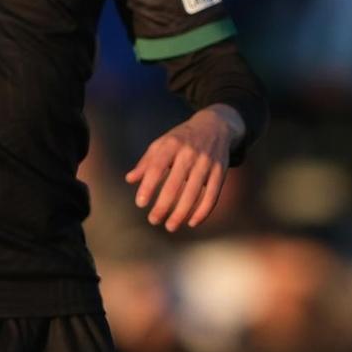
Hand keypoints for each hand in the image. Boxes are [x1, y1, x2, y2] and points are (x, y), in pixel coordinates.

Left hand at [125, 106, 239, 231]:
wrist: (216, 125)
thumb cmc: (182, 138)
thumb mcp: (163, 143)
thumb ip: (146, 162)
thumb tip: (130, 179)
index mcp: (172, 144)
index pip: (157, 167)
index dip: (148, 186)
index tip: (140, 203)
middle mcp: (190, 152)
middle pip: (174, 184)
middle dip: (163, 206)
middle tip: (153, 220)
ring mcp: (207, 162)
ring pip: (194, 193)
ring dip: (181, 213)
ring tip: (170, 226)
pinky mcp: (221, 170)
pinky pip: (212, 195)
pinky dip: (203, 212)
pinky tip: (192, 223)